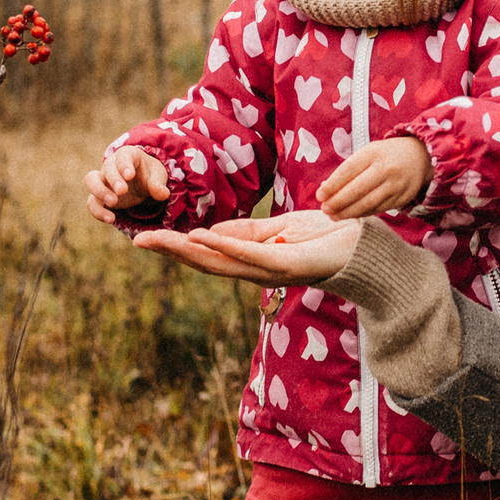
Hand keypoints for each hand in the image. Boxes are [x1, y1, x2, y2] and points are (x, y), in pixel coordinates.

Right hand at [84, 146, 169, 223]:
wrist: (142, 184)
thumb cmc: (149, 175)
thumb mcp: (157, 177)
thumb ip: (158, 184)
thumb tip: (163, 194)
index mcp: (127, 155)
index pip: (123, 156)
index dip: (124, 165)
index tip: (129, 175)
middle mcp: (111, 165)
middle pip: (107, 168)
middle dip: (113, 180)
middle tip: (122, 192)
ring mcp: (103, 180)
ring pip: (91, 181)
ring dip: (100, 192)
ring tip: (114, 203)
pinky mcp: (99, 197)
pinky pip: (92, 202)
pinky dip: (98, 211)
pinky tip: (111, 219)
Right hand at [134, 211, 361, 285]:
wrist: (363, 248)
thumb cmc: (324, 238)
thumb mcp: (279, 229)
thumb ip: (247, 233)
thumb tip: (210, 232)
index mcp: (251, 261)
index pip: (206, 254)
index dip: (175, 247)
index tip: (145, 238)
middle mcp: (255, 271)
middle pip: (203, 262)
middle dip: (170, 252)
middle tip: (136, 241)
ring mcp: (269, 269)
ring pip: (219, 261)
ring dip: (186, 250)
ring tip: (158, 240)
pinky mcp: (285, 263)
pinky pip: (249, 254)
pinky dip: (223, 245)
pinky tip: (200, 237)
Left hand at [316, 136, 432, 219]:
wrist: (420, 156)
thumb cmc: (385, 155)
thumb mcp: (368, 153)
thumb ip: (348, 170)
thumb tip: (326, 189)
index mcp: (373, 153)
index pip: (349, 170)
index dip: (332, 185)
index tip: (319, 195)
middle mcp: (386, 168)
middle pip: (358, 189)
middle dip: (338, 202)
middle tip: (324, 209)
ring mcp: (396, 185)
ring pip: (368, 203)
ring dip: (348, 212)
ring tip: (334, 216)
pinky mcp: (402, 198)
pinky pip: (378, 209)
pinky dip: (362, 213)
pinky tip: (350, 215)